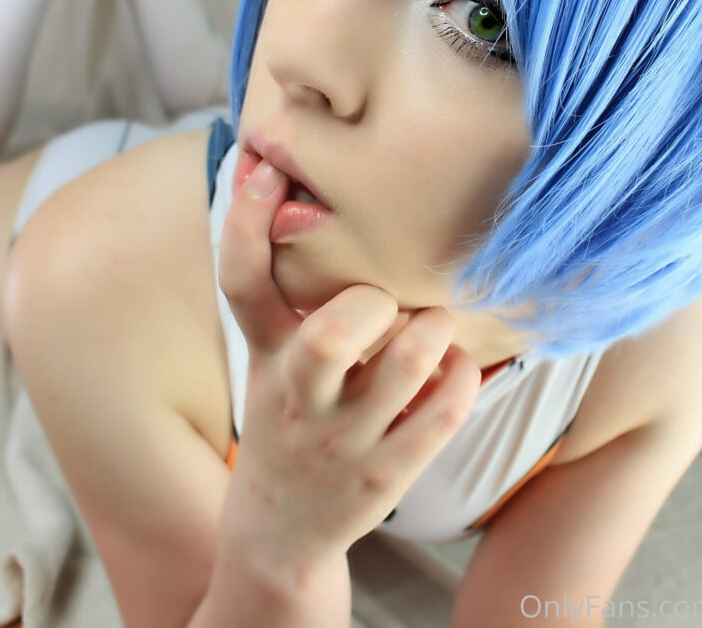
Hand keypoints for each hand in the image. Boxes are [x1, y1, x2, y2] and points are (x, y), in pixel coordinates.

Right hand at [217, 154, 480, 565]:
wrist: (278, 533)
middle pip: (334, 332)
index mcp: (266, 358)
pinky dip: (461, 373)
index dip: (246, 220)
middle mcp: (301, 397)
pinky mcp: (390, 472)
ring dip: (433, 329)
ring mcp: (346, 440)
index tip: (269, 168)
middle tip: (385, 305)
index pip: (241, 282)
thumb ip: (288, 305)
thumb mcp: (269, 365)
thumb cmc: (289, 423)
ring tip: (430, 331)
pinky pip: (447, 404)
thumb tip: (302, 208)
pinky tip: (451, 370)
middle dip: (372, 302)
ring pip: (410, 360)